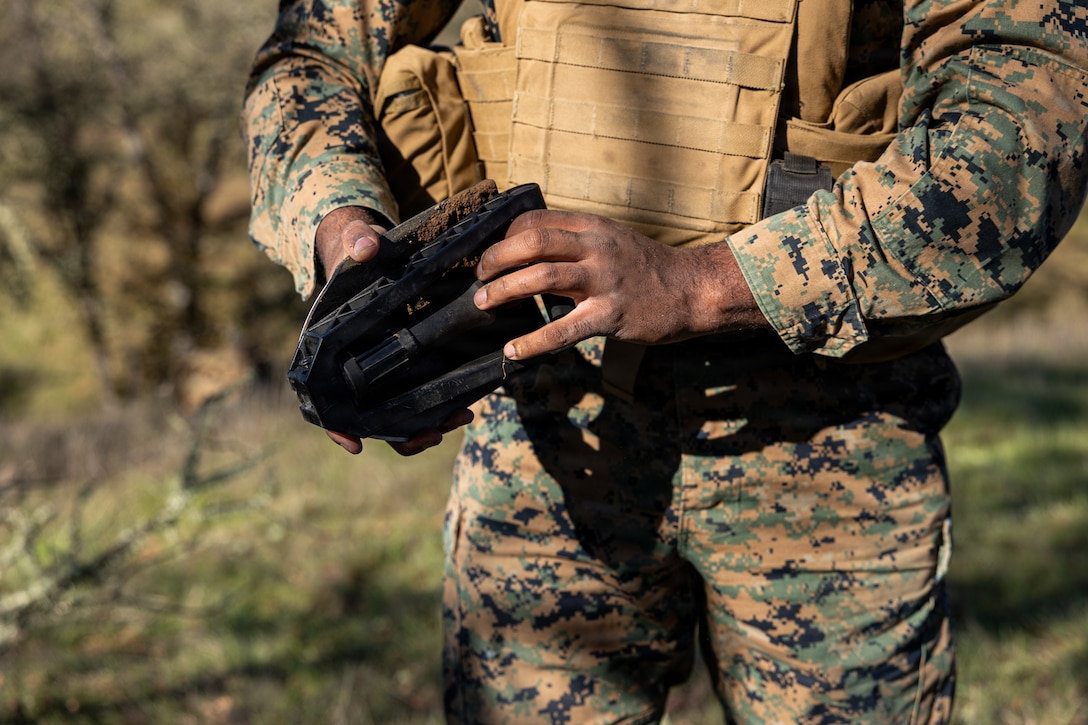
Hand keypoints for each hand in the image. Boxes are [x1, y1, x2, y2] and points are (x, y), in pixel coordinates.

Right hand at [314, 206, 473, 455]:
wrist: (375, 248)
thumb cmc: (358, 248)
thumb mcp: (357, 241)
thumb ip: (358, 242)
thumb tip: (366, 249)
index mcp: (330, 347)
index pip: (322, 396)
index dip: (336, 425)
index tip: (354, 444)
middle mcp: (354, 366)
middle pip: (371, 417)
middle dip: (401, 434)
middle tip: (433, 434)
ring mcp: (383, 369)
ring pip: (400, 413)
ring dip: (428, 424)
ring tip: (461, 417)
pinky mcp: (409, 364)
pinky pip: (422, 395)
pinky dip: (441, 405)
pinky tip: (466, 405)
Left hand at [472, 210, 766, 358]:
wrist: (694, 290)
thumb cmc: (649, 268)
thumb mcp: (612, 241)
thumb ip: (576, 242)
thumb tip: (531, 254)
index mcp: (592, 226)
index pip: (536, 221)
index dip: (505, 237)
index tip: (492, 256)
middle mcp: (596, 247)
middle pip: (532, 242)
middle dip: (496, 259)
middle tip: (479, 277)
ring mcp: (604, 280)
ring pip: (542, 278)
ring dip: (504, 290)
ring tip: (483, 304)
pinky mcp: (611, 315)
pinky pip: (563, 329)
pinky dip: (532, 342)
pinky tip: (513, 350)